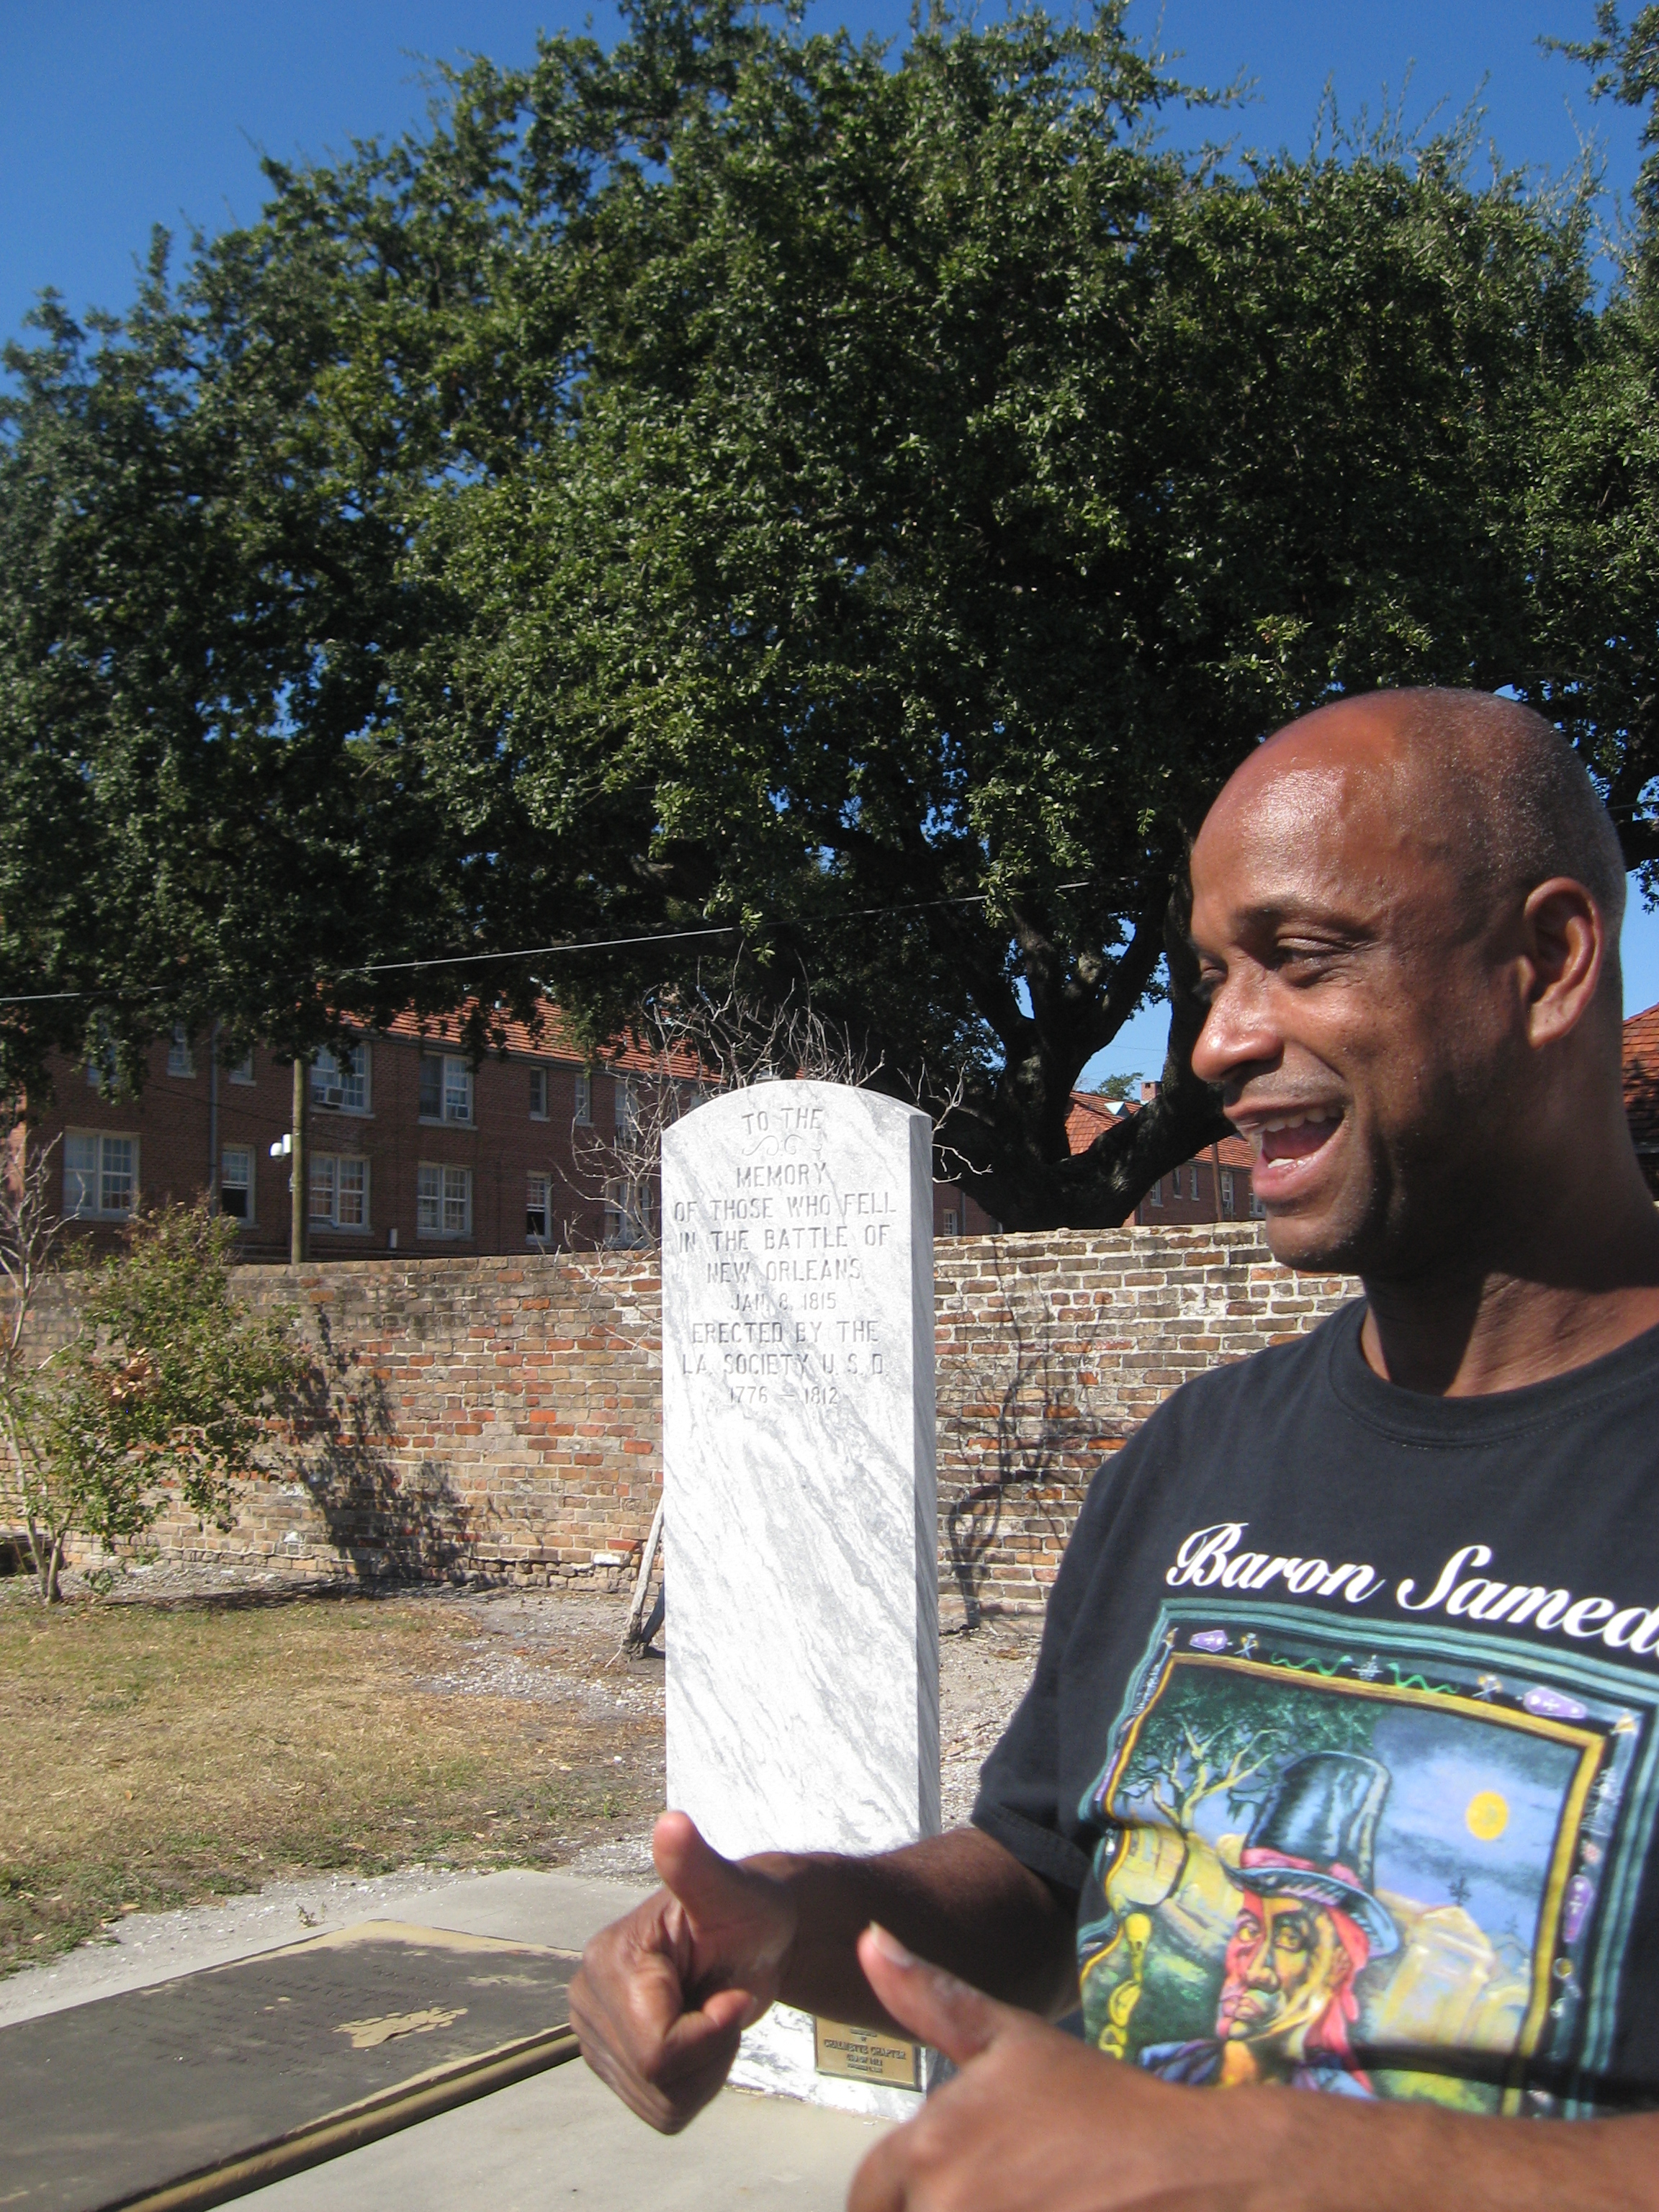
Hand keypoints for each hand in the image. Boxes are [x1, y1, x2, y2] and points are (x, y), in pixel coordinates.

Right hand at [568, 1810, 797, 2132]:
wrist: (752, 1937)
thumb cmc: (749, 1909)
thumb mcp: (733, 1891)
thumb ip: (697, 1866)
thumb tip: (671, 1823)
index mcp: (608, 1961)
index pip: (656, 2050)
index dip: (709, 2033)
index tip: (730, 1993)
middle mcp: (587, 1999)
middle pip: (656, 2081)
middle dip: (709, 2052)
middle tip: (723, 1999)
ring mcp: (595, 2035)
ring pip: (660, 2104)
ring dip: (705, 2070)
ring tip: (712, 2014)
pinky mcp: (612, 2064)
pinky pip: (661, 2111)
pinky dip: (696, 2084)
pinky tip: (702, 2037)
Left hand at [847, 1924, 1281, 2211]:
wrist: (1195, 2172)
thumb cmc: (1101, 2104)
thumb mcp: (1014, 2040)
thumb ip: (931, 1998)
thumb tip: (866, 1939)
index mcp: (929, 2148)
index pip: (868, 2196)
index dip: (896, 2194)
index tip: (951, 2186)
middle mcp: (948, 2206)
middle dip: (942, 2207)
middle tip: (1006, 2191)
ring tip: (1030, 2200)